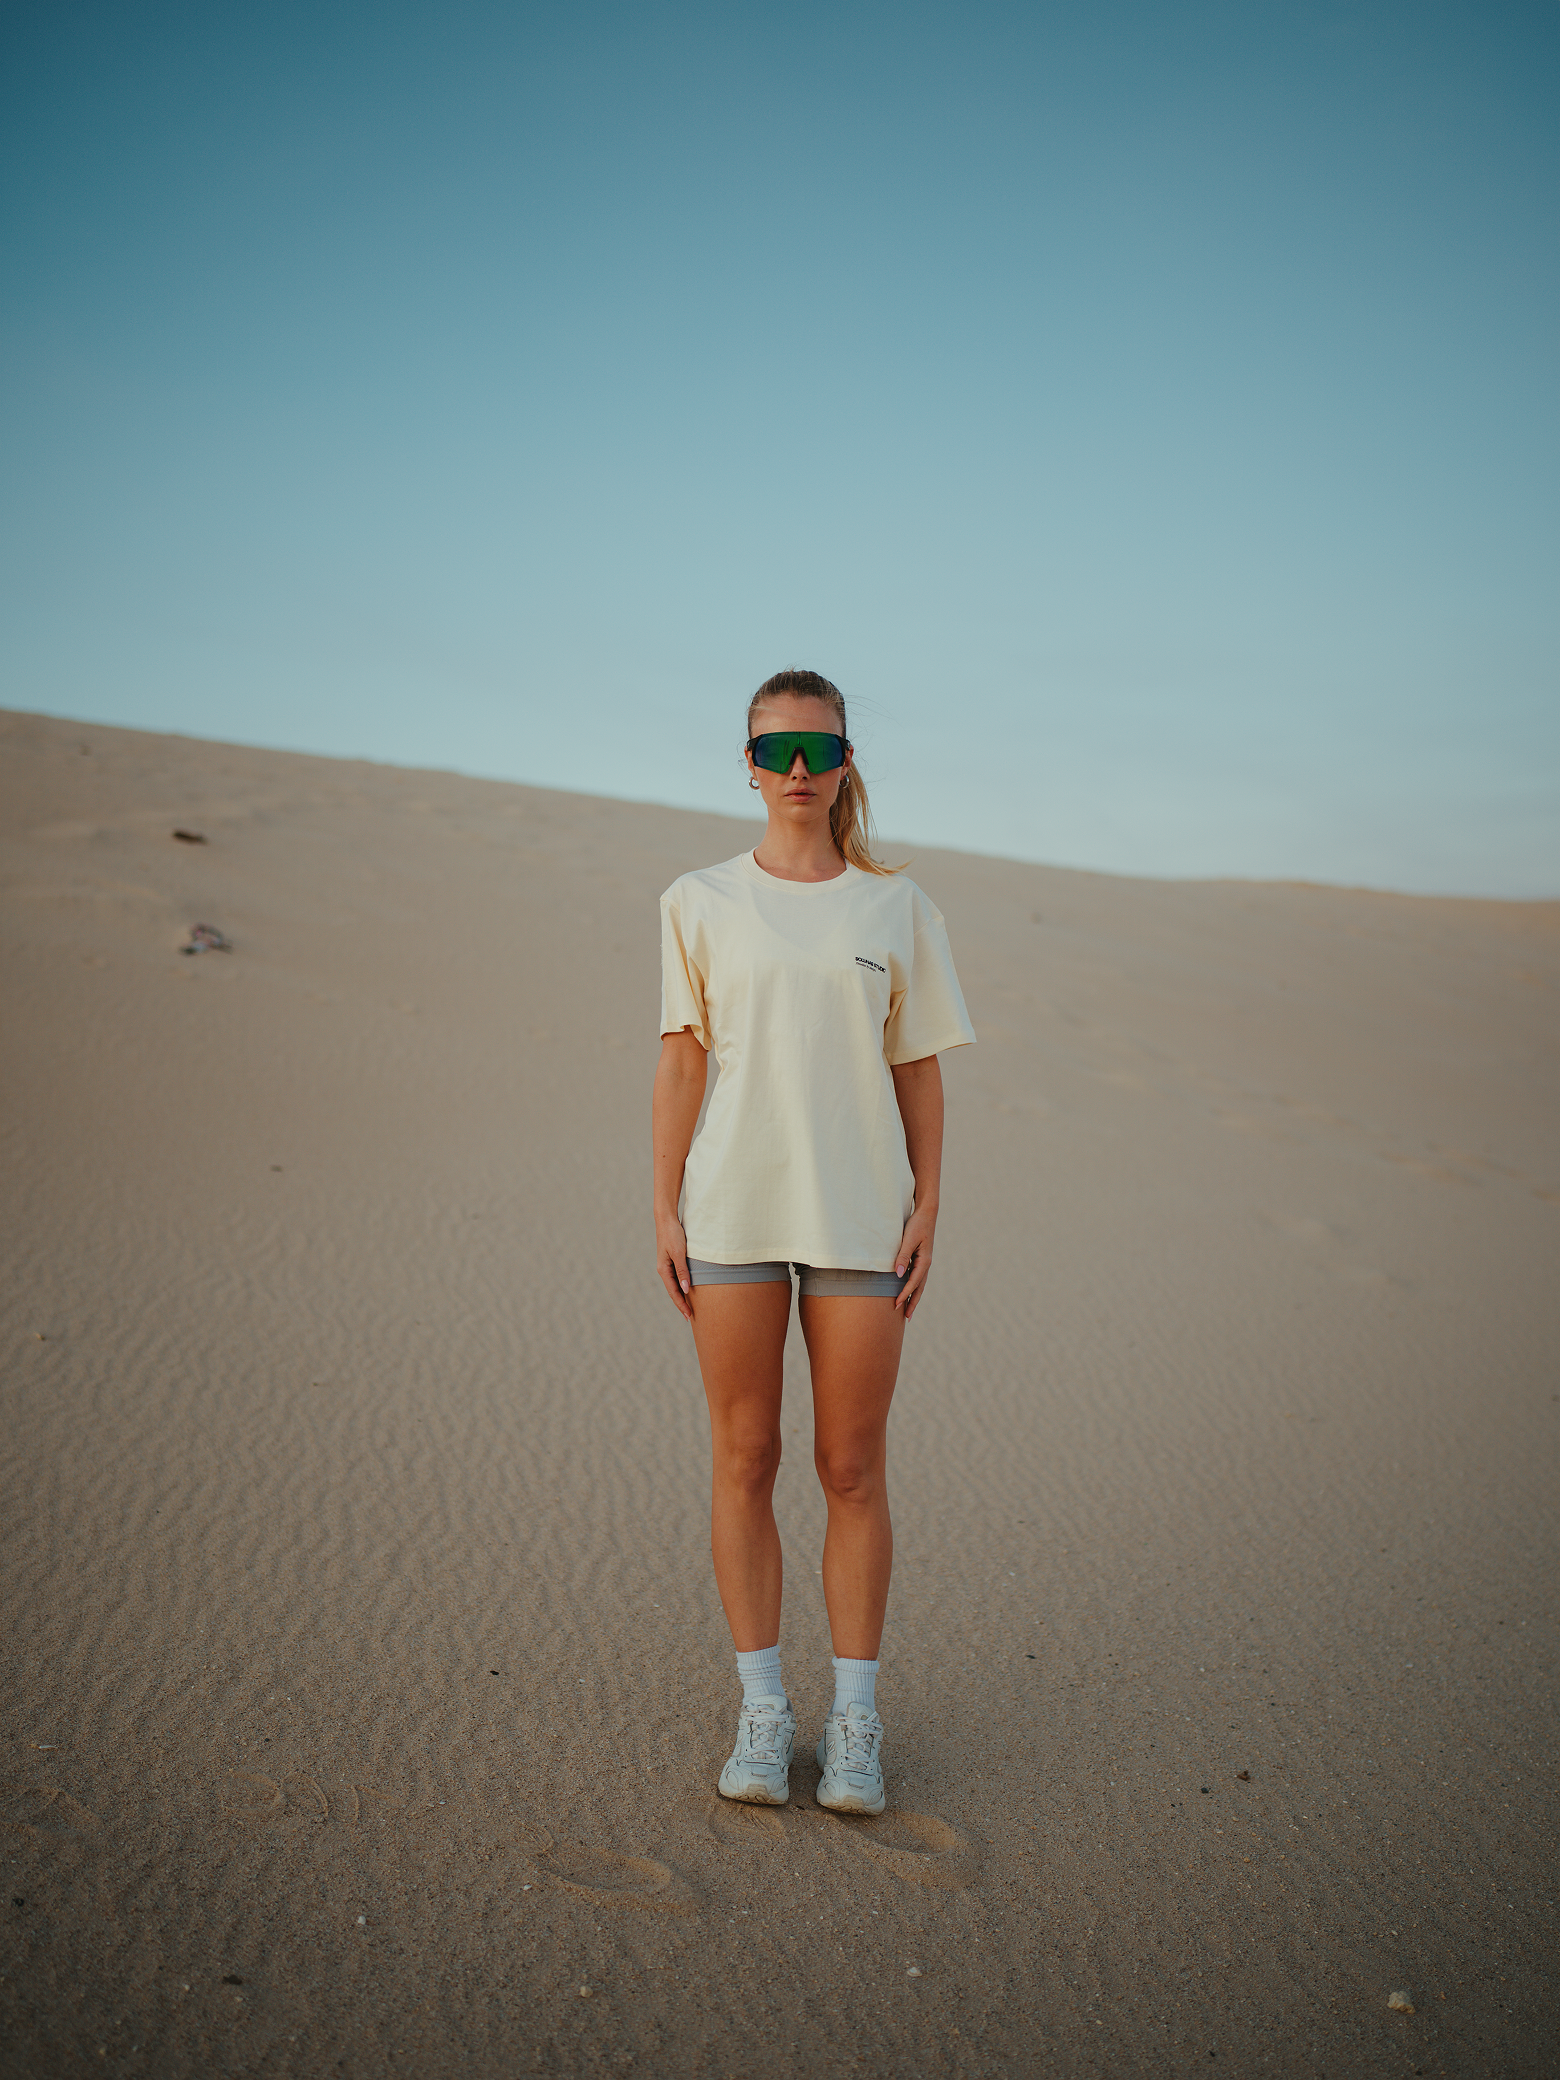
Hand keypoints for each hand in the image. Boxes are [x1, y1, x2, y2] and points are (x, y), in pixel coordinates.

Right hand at [656, 1210, 693, 1322]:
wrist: (667, 1219)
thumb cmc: (673, 1235)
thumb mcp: (678, 1253)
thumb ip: (682, 1271)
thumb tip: (685, 1289)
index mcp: (663, 1270)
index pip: (673, 1292)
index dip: (681, 1304)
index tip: (689, 1315)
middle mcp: (664, 1270)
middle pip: (673, 1291)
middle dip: (681, 1304)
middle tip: (690, 1317)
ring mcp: (667, 1265)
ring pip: (675, 1285)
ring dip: (682, 1296)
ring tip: (689, 1307)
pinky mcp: (672, 1260)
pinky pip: (677, 1277)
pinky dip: (682, 1286)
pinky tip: (687, 1289)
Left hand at [892, 1205, 936, 1320]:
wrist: (927, 1213)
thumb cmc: (917, 1225)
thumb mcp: (908, 1239)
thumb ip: (903, 1256)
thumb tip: (898, 1274)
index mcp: (924, 1261)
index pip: (913, 1282)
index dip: (904, 1294)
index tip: (896, 1304)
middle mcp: (926, 1264)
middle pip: (919, 1288)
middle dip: (912, 1302)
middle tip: (906, 1317)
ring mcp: (924, 1262)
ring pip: (919, 1284)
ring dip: (913, 1297)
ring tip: (908, 1310)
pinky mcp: (920, 1259)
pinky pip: (917, 1277)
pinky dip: (913, 1287)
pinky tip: (907, 1291)